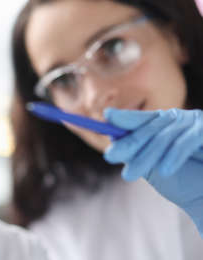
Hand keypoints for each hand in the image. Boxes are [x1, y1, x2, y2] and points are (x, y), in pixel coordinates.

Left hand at [104, 108, 202, 235]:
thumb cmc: (186, 184)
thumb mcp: (154, 168)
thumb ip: (136, 153)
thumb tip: (111, 140)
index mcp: (166, 125)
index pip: (142, 119)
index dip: (125, 117)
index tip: (107, 116)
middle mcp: (181, 120)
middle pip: (149, 128)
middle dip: (129, 144)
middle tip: (109, 156)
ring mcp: (195, 123)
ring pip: (164, 137)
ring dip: (145, 157)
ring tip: (129, 176)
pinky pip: (186, 141)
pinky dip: (174, 156)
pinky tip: (164, 170)